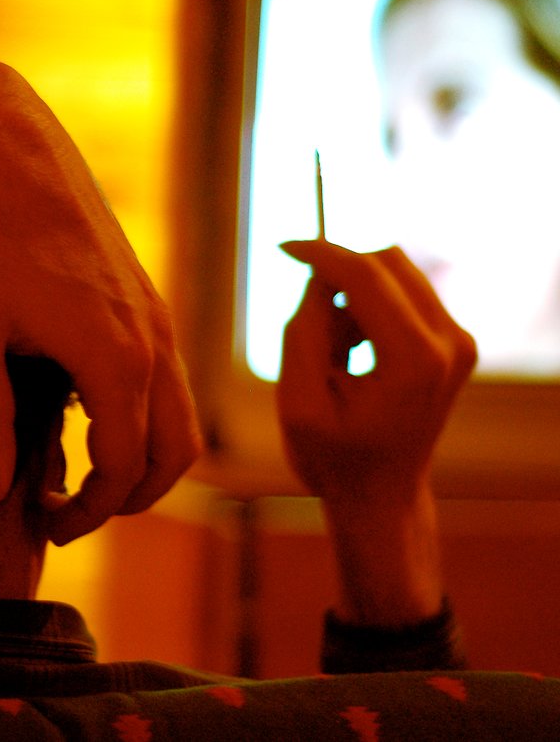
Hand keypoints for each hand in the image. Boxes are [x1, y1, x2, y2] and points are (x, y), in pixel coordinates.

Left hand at [0, 45, 201, 543]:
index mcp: (114, 355)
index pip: (125, 467)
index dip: (90, 510)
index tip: (46, 524)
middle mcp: (151, 334)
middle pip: (177, 449)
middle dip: (133, 493)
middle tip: (71, 513)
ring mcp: (152, 306)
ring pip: (178, 406)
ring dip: (143, 451)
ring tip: (81, 470)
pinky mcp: (139, 285)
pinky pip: (164, 367)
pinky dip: (141, 407)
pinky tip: (83, 406)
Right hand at [277, 241, 475, 508]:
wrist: (381, 496)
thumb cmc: (333, 458)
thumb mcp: (297, 401)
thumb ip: (304, 331)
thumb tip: (319, 276)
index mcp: (413, 359)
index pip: (365, 274)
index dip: (320, 253)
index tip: (283, 246)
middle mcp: (449, 342)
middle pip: (386, 261)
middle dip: (338, 277)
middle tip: (311, 327)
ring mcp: (459, 341)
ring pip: (396, 272)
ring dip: (353, 295)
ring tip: (335, 353)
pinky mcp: (456, 342)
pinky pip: (406, 293)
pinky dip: (370, 307)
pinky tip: (354, 354)